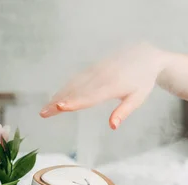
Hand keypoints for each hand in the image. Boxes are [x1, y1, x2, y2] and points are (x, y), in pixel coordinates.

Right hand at [39, 42, 187, 129]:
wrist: (144, 55)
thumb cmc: (143, 80)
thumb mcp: (138, 98)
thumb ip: (124, 111)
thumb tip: (112, 126)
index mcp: (113, 84)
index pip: (91, 96)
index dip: (75, 102)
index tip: (61, 107)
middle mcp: (101, 76)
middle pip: (77, 90)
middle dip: (59, 101)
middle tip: (43, 113)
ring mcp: (95, 70)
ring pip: (73, 84)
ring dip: (58, 95)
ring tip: (45, 109)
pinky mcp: (93, 68)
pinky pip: (76, 78)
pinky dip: (65, 88)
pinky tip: (56, 97)